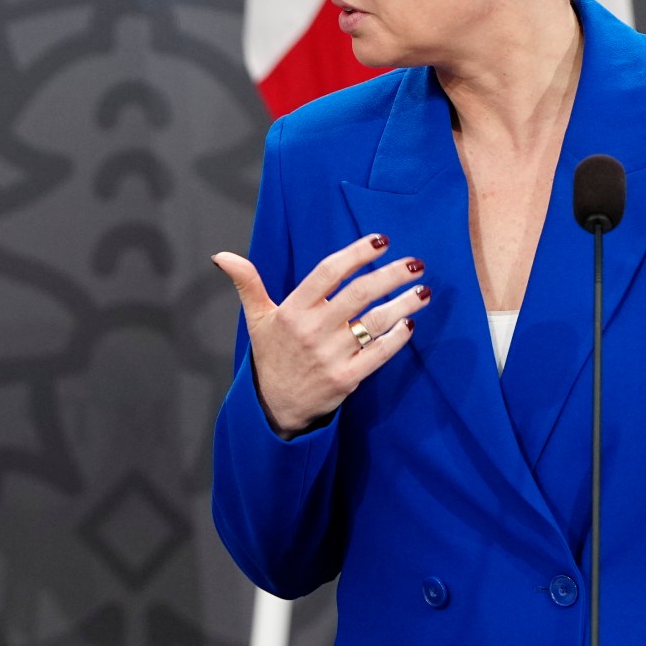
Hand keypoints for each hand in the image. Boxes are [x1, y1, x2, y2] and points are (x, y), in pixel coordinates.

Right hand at [213, 235, 428, 433]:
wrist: (275, 405)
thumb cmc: (271, 355)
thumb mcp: (256, 318)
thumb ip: (246, 283)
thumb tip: (221, 256)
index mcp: (293, 310)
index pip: (328, 272)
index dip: (356, 254)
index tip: (381, 240)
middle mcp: (313, 330)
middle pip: (358, 294)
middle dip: (391, 275)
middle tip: (415, 262)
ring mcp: (330, 355)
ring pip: (374, 322)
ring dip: (402, 304)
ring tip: (423, 290)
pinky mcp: (345, 378)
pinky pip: (377, 354)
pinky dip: (396, 339)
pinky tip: (410, 323)